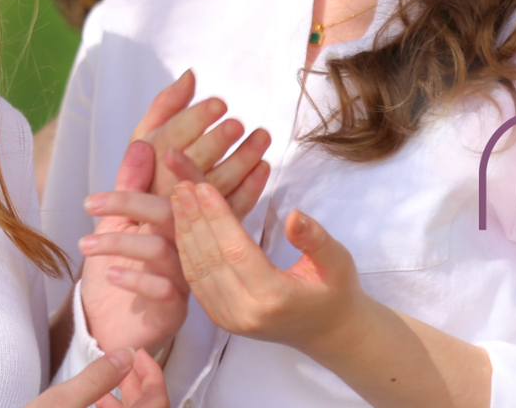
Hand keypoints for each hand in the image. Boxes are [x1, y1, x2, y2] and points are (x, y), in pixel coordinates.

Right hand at [25, 346, 166, 407]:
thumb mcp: (60, 403)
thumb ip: (96, 379)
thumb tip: (126, 356)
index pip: (157, 404)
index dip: (153, 374)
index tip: (139, 353)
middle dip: (140, 385)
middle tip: (127, 362)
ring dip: (128, 401)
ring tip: (110, 382)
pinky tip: (97, 403)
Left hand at [78, 140, 185, 355]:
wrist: (105, 324)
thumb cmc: (116, 269)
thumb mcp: (116, 222)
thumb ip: (131, 186)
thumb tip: (141, 145)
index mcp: (177, 223)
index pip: (187, 189)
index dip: (183, 168)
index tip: (157, 149)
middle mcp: (187, 249)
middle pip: (172, 215)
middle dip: (130, 202)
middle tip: (92, 204)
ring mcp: (183, 279)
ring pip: (162, 249)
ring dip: (119, 243)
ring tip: (86, 246)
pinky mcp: (175, 308)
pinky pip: (163, 288)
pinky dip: (134, 278)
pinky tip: (111, 274)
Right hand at [134, 70, 271, 214]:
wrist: (140, 220)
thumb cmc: (147, 168)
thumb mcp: (145, 133)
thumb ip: (167, 104)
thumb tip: (190, 74)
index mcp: (153, 154)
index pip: (174, 134)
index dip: (197, 119)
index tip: (219, 104)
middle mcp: (169, 180)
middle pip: (196, 159)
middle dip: (217, 141)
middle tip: (237, 125)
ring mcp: (190, 205)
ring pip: (218, 183)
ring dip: (242, 160)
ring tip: (261, 139)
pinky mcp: (208, 222)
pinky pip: (232, 207)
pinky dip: (250, 189)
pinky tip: (263, 167)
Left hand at [170, 181, 372, 355]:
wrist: (328, 332)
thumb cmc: (335, 292)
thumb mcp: (338, 263)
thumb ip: (316, 239)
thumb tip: (295, 215)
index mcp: (274, 298)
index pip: (236, 250)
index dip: (217, 215)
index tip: (201, 185)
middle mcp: (245, 313)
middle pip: (211, 257)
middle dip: (193, 217)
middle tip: (180, 183)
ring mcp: (229, 319)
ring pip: (197, 269)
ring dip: (184, 231)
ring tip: (177, 196)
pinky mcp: (220, 318)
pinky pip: (196, 281)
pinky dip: (186, 250)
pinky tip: (181, 224)